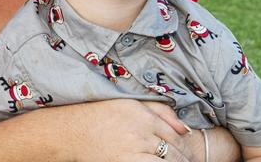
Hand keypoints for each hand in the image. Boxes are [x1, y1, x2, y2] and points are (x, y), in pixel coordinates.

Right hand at [62, 99, 191, 160]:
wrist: (72, 131)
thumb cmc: (98, 116)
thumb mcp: (128, 104)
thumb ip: (159, 111)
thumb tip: (184, 128)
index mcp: (143, 115)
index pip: (175, 133)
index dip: (184, 146)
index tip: (188, 153)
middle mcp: (142, 131)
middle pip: (174, 149)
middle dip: (185, 159)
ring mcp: (134, 148)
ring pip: (168, 161)